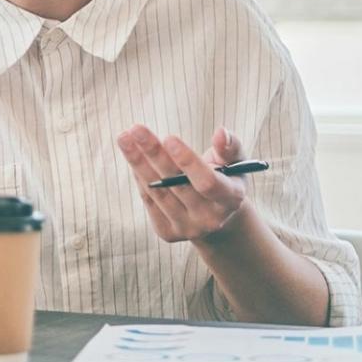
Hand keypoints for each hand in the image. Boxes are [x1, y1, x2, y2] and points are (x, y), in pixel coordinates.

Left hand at [118, 125, 251, 245]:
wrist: (217, 216)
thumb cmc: (226, 177)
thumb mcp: (236, 161)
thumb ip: (230, 146)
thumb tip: (221, 132)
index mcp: (231, 199)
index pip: (208, 182)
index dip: (188, 161)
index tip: (169, 137)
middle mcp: (210, 219)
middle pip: (176, 184)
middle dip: (154, 154)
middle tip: (136, 129)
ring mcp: (187, 228)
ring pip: (158, 192)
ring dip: (138, 162)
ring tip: (125, 138)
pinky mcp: (168, 232)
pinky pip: (149, 200)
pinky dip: (139, 176)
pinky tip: (132, 155)